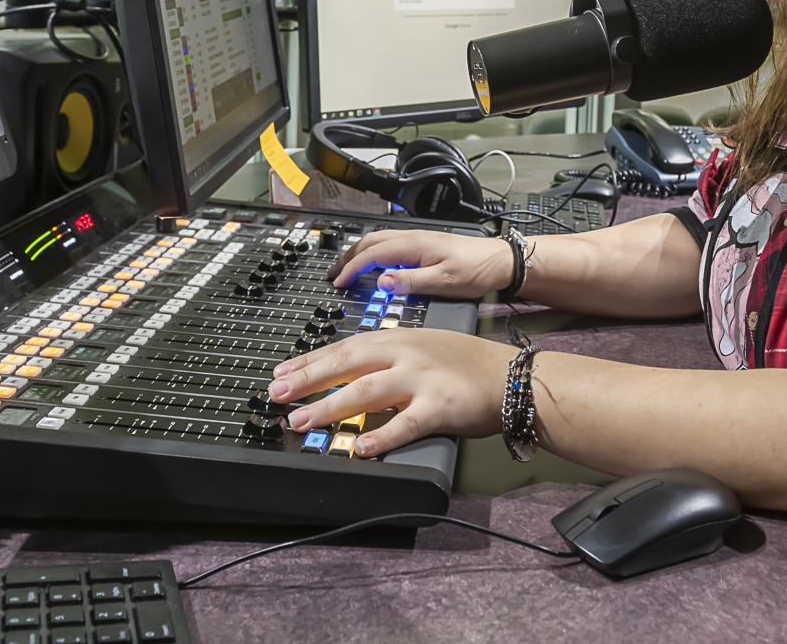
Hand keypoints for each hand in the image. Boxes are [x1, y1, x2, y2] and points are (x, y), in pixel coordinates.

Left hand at [268, 329, 514, 457]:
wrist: (510, 375)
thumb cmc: (466, 364)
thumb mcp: (421, 347)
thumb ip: (386, 357)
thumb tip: (346, 375)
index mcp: (398, 338)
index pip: (344, 347)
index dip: (309, 360)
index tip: (280, 372)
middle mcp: (406, 354)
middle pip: (347, 364)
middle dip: (307, 379)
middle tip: (276, 394)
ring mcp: (422, 379)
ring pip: (367, 391)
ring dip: (330, 406)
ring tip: (301, 421)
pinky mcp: (440, 406)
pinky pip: (405, 424)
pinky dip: (381, 437)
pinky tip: (359, 447)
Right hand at [328, 228, 511, 297]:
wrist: (500, 261)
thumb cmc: (477, 270)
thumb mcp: (444, 282)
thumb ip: (411, 282)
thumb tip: (382, 281)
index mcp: (413, 245)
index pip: (371, 254)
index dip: (350, 268)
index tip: (338, 282)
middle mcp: (413, 238)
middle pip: (370, 241)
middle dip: (347, 256)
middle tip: (334, 273)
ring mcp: (418, 239)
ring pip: (379, 240)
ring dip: (359, 252)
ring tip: (347, 267)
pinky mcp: (425, 245)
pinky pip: (390, 244)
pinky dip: (374, 252)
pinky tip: (376, 264)